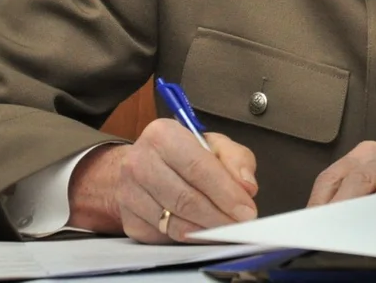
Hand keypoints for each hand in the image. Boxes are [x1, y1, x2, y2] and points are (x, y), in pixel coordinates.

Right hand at [69, 118, 258, 242]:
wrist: (139, 166)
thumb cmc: (182, 154)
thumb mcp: (214, 144)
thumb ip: (236, 160)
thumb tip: (247, 187)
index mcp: (162, 135)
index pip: (198, 168)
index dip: (226, 193)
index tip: (247, 211)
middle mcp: (139, 163)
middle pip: (185, 199)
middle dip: (219, 217)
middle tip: (241, 226)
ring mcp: (129, 194)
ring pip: (174, 223)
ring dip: (206, 232)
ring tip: (227, 231)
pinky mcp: (128, 220)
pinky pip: (163, 237)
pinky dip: (188, 239)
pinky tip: (204, 233)